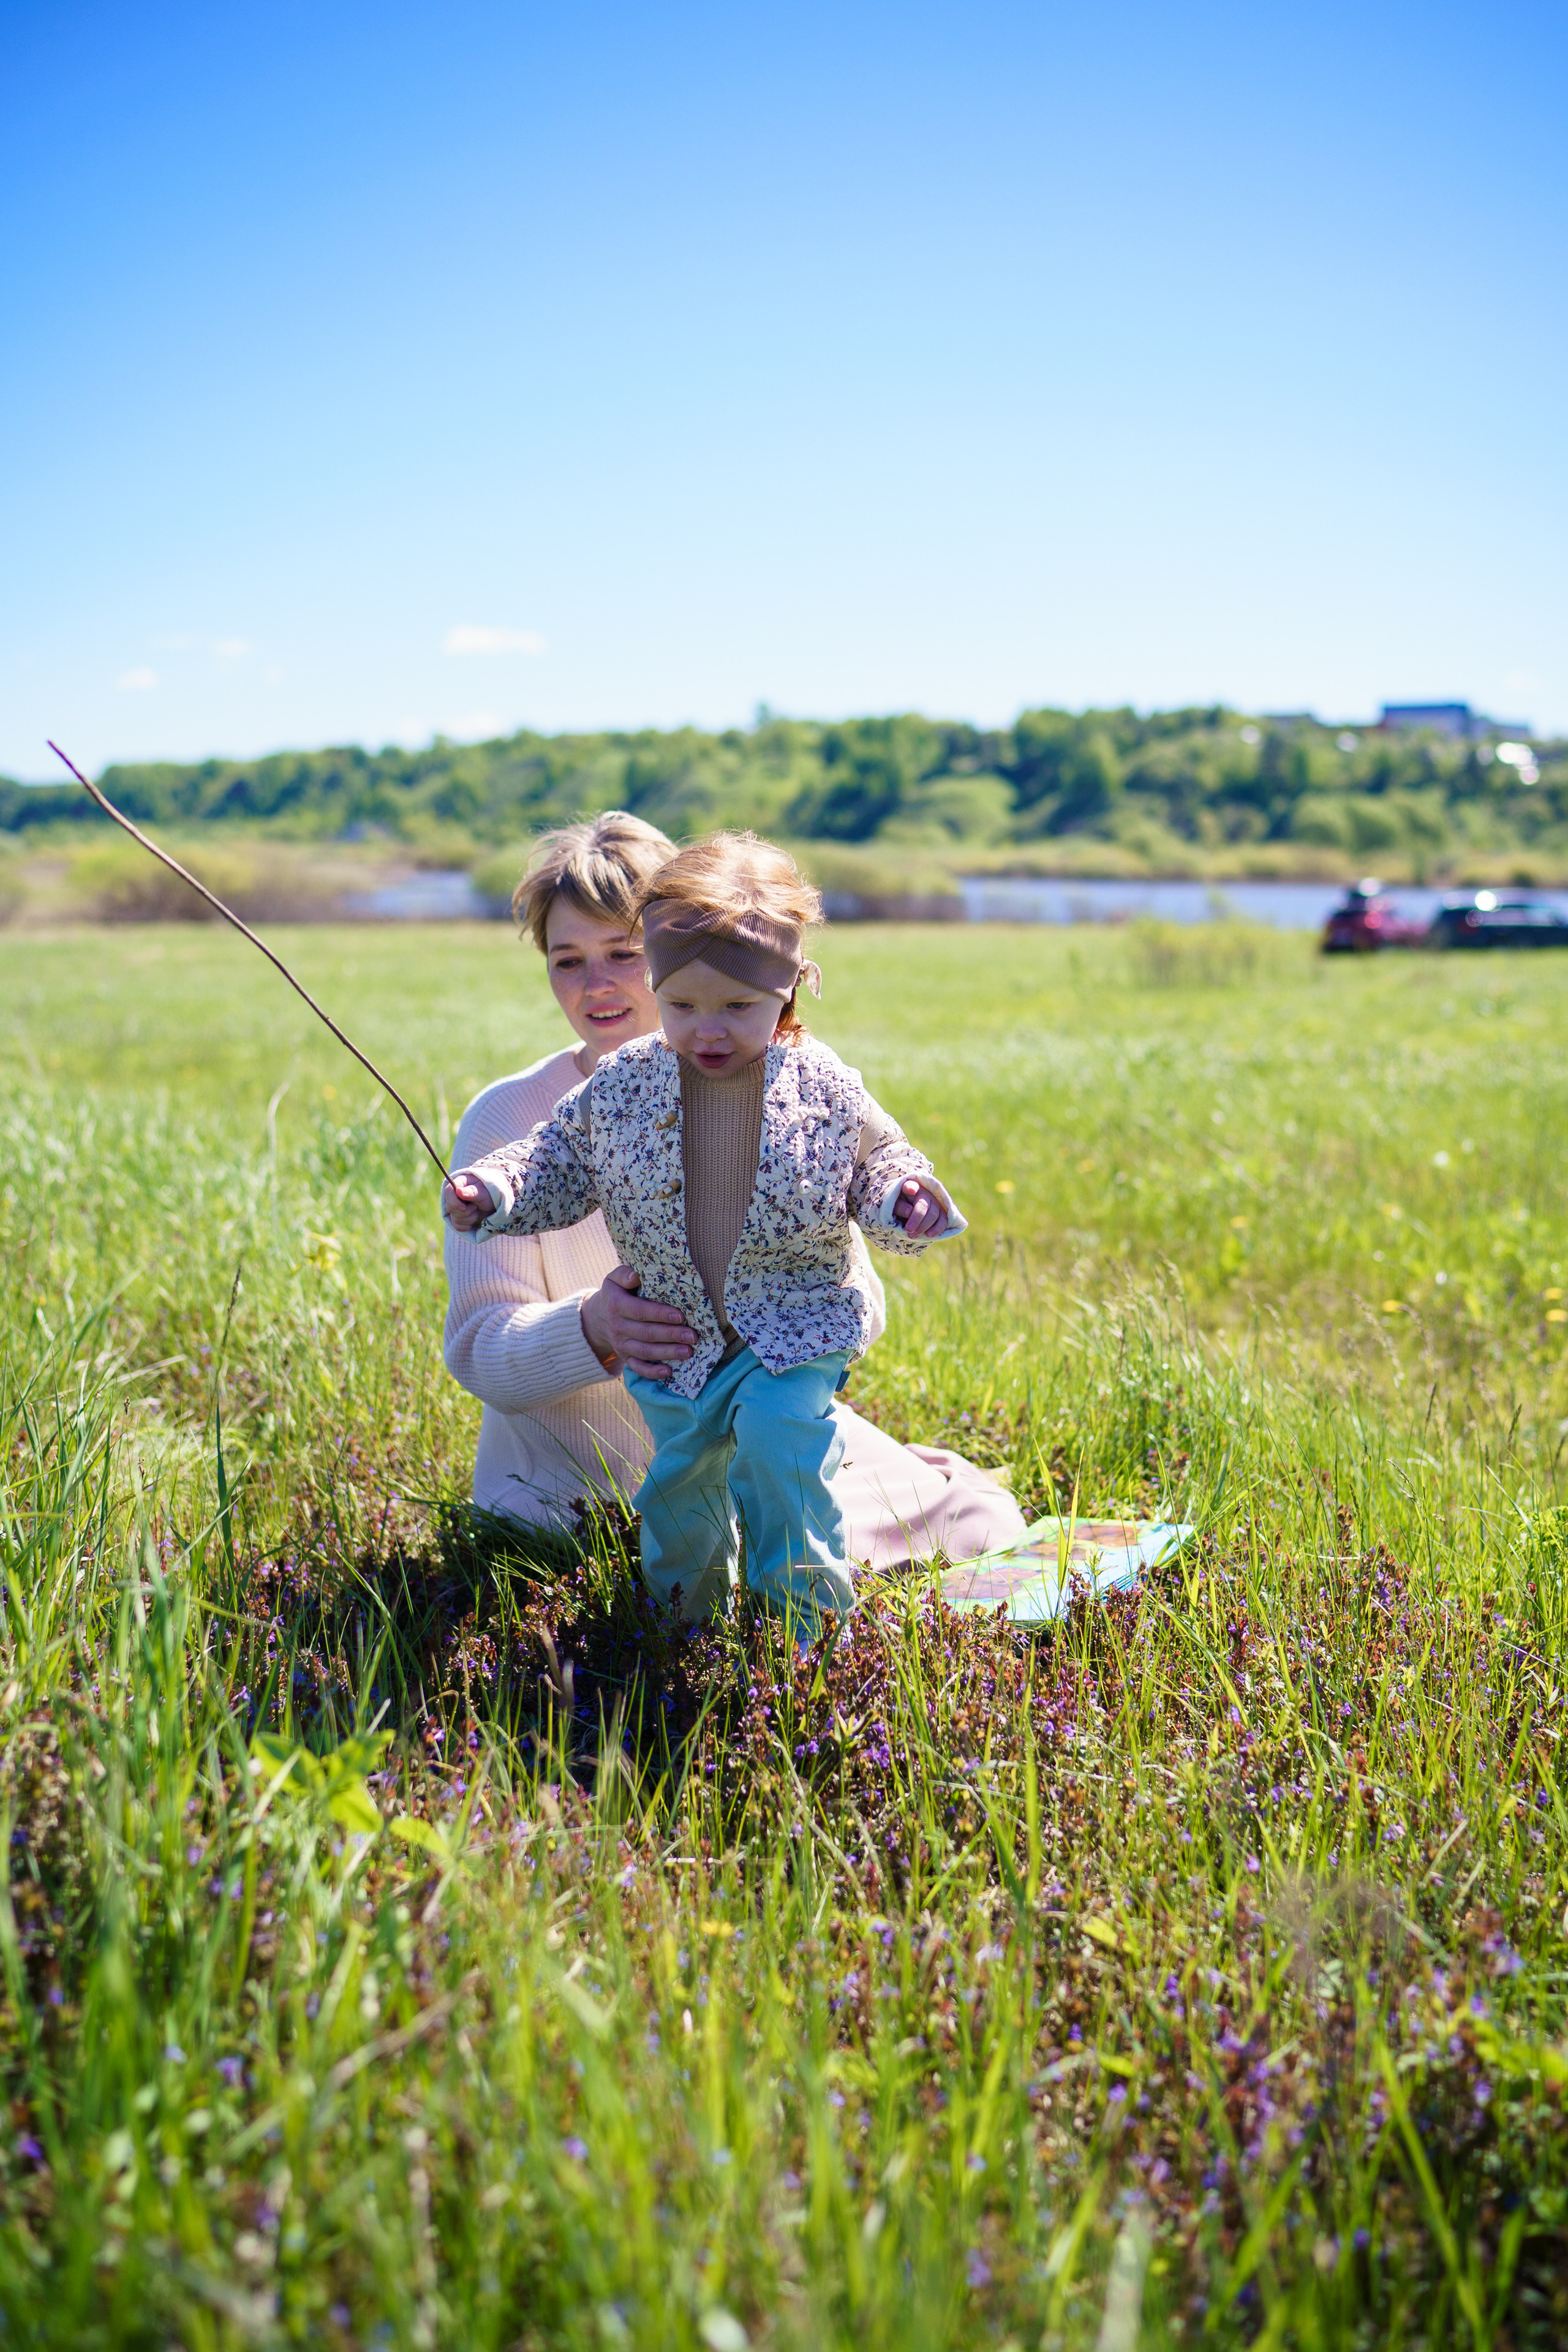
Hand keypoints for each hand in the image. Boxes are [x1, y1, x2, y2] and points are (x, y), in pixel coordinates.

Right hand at [443, 1169, 496, 1230]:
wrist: (495, 1204)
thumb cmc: (490, 1193)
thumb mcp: (483, 1192)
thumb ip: (472, 1192)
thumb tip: (458, 1191)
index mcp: (459, 1184)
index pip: (448, 1192)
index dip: (454, 1202)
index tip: (464, 1208)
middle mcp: (454, 1196)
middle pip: (450, 1208)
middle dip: (466, 1211)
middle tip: (476, 1206)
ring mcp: (455, 1208)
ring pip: (454, 1219)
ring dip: (469, 1218)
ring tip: (477, 1211)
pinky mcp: (458, 1218)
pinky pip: (457, 1226)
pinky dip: (467, 1226)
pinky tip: (475, 1219)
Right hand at [580, 1264, 696, 1379]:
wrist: (598, 1317)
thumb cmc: (616, 1293)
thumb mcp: (614, 1279)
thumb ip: (624, 1274)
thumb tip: (636, 1275)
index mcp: (616, 1305)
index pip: (640, 1311)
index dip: (660, 1314)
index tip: (680, 1315)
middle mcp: (618, 1327)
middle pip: (646, 1333)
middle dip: (671, 1335)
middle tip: (693, 1336)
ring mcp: (621, 1345)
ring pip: (645, 1351)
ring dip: (667, 1353)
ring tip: (688, 1352)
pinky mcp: (625, 1357)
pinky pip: (638, 1367)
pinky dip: (652, 1372)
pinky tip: (669, 1372)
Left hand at [892, 1176, 948, 1238]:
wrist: (908, 1214)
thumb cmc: (899, 1207)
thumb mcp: (894, 1206)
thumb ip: (900, 1207)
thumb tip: (909, 1211)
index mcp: (910, 1188)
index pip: (910, 1186)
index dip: (911, 1187)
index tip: (911, 1190)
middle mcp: (925, 1193)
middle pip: (924, 1206)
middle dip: (917, 1220)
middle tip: (909, 1231)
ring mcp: (935, 1203)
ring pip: (935, 1214)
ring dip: (925, 1227)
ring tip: (914, 1236)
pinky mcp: (941, 1213)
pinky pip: (943, 1221)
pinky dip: (937, 1229)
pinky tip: (929, 1235)